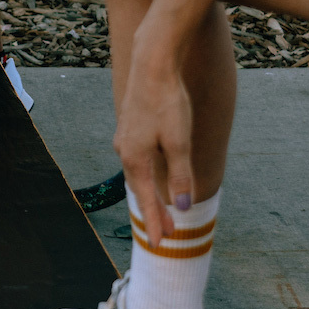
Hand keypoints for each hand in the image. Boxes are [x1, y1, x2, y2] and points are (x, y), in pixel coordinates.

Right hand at [111, 5, 200, 246]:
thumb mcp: (179, 141)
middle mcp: (125, 151)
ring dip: (148, 193)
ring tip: (159, 208)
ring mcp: (125, 138)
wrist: (152, 64)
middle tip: (164, 233)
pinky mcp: (130, 126)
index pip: (148, 199)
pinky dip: (145, 175)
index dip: (156, 222)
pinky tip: (151, 173)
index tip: (162, 244)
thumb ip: (181, 174)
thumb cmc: (167, 102)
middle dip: (152, 211)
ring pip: (137, 174)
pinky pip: (137, 160)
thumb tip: (183, 205)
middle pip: (140, 189)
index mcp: (135, 159)